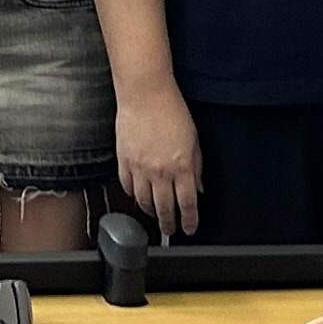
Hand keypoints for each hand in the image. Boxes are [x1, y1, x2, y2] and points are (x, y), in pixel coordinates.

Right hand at [116, 82, 201, 237]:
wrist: (145, 93)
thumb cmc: (172, 111)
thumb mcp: (194, 139)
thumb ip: (197, 167)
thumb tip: (199, 187)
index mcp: (182, 166)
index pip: (187, 204)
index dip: (189, 221)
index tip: (190, 228)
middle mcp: (160, 171)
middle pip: (165, 208)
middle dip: (169, 224)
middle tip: (171, 229)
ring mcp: (140, 168)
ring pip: (144, 202)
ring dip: (151, 212)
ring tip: (155, 215)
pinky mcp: (124, 161)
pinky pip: (128, 187)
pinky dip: (133, 195)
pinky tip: (138, 196)